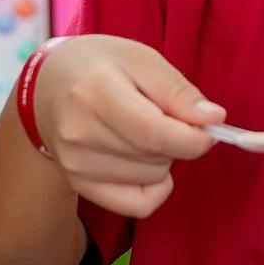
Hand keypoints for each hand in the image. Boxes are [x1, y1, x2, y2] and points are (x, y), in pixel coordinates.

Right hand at [30, 35, 223, 218]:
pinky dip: (154, 187)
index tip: (209, 125)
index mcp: (95, 92)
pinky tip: (144, 162)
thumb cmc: (101, 65)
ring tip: (140, 131)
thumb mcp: (142, 59)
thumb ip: (178, 91)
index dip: (194, 137)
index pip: (155, 134)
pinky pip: (138, 205)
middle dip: (177, 139)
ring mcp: (75, 164)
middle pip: (157, 157)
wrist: (49, 85)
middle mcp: (79, 133)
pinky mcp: (78, 185)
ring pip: (153, 179)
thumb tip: (214, 120)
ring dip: (162, 158)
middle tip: (159, 114)